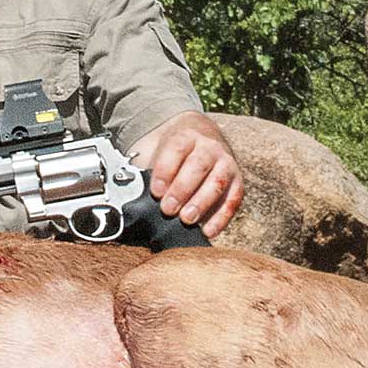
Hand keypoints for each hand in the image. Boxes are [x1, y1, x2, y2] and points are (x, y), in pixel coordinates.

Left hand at [129, 111, 243, 238]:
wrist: (202, 138)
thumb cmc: (175, 154)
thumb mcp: (160, 152)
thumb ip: (147, 171)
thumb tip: (129, 197)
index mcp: (187, 136)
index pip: (176, 150)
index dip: (165, 171)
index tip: (155, 191)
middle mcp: (209, 147)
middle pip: (198, 166)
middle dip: (182, 189)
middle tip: (168, 209)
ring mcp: (226, 163)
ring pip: (217, 182)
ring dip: (201, 202)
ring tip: (186, 220)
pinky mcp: (237, 181)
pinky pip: (233, 199)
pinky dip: (221, 217)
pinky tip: (207, 231)